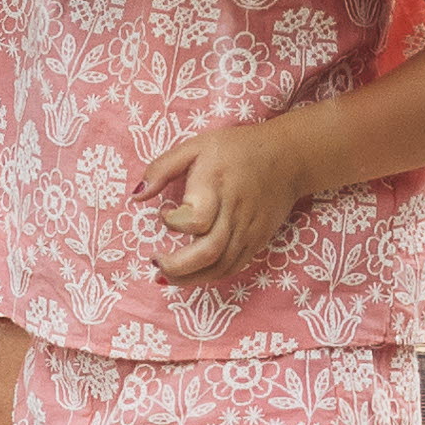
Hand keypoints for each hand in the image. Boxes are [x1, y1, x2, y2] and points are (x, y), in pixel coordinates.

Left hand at [139, 116, 320, 287]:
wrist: (289, 158)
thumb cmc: (236, 149)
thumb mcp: (195, 146)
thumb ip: (162, 168)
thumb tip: (135, 196)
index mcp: (217, 185)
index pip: (196, 219)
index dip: (173, 222)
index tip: (164, 213)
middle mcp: (236, 212)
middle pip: (209, 251)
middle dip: (177, 266)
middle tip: (156, 263)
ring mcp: (250, 230)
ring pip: (221, 267)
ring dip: (190, 278)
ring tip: (166, 276)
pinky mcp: (258, 241)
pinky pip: (233, 267)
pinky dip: (209, 276)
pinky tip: (190, 274)